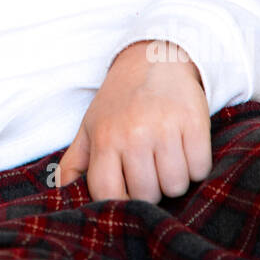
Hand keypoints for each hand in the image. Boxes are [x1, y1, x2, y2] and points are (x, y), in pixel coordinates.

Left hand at [55, 40, 211, 202]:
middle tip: (150, 166)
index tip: (127, 188)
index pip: (109, 194)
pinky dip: (196, 166)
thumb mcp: (90, 126)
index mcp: (104, 138)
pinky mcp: (194, 122)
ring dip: (175, 179)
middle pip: (147, 194)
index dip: (121, 199)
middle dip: (151, 188)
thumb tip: (60, 191)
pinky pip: (200, 169)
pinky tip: (186, 148)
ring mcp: (165, 128)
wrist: (154, 59)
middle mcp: (133, 134)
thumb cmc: (120, 101)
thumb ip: (74, 162)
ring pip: (176, 185)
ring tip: (167, 157)